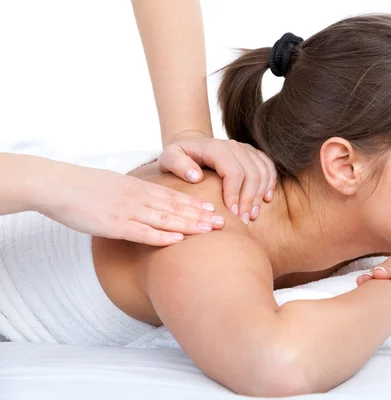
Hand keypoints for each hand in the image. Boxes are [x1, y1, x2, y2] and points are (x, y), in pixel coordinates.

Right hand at [38, 162, 224, 245]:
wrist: (57, 185)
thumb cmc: (84, 187)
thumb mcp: (115, 185)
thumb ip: (133, 194)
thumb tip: (147, 203)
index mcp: (138, 188)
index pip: (173, 196)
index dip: (195, 203)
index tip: (214, 209)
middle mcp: (138, 197)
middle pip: (176, 207)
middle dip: (200, 215)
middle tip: (222, 223)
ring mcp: (127, 211)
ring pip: (165, 218)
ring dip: (190, 225)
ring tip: (210, 231)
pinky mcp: (114, 225)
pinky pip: (142, 232)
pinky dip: (162, 236)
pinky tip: (178, 240)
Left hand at [159, 131, 277, 222]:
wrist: (191, 145)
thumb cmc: (178, 156)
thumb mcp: (168, 158)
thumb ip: (177, 165)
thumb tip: (196, 177)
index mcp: (214, 147)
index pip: (233, 172)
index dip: (235, 194)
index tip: (232, 214)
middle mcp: (233, 145)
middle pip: (251, 173)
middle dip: (249, 200)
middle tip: (244, 221)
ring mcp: (245, 148)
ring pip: (262, 171)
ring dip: (260, 195)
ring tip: (252, 215)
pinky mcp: (252, 153)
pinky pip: (268, 167)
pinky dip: (270, 182)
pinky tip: (266, 199)